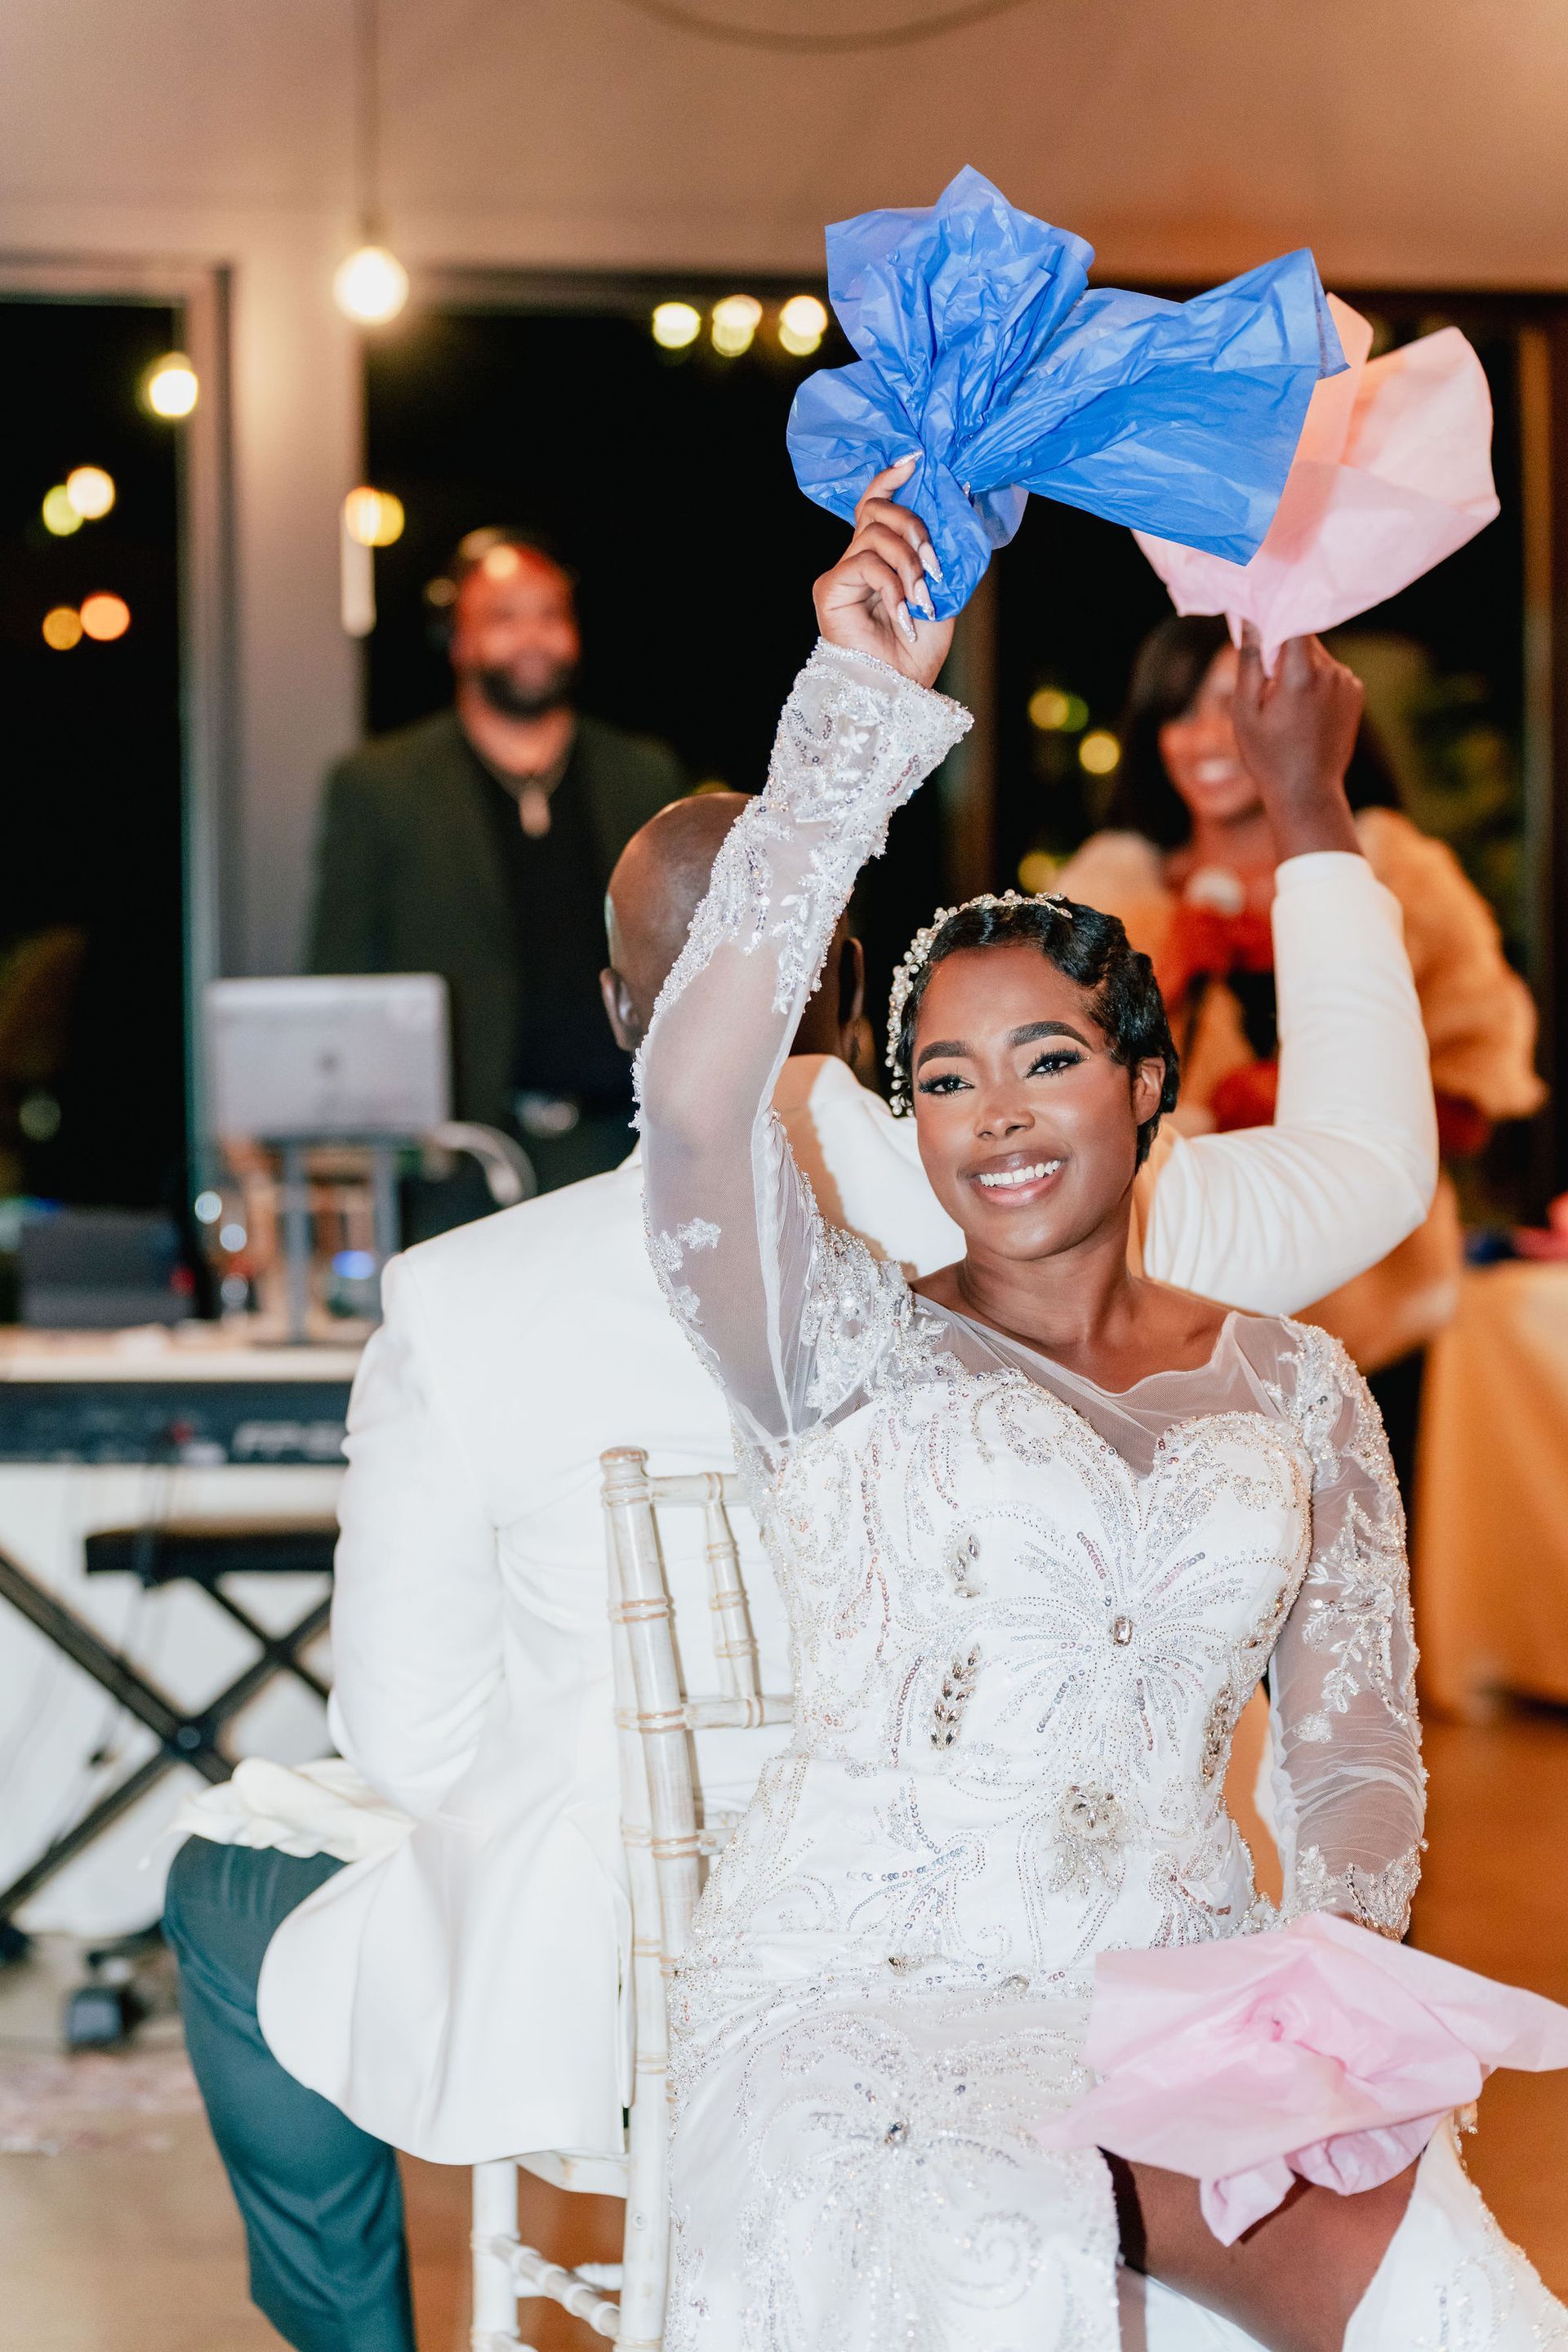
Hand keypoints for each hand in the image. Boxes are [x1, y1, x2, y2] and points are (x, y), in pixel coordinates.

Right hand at [812, 456, 952, 688]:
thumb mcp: (941, 589)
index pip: (875, 503)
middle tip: (934, 564)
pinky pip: (866, 563)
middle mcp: (858, 559)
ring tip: (922, 600)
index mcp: (881, 557)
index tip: (915, 462)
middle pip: (878, 510)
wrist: (900, 689)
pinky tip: (904, 615)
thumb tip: (962, 497)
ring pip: (876, 535)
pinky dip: (892, 586)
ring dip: (909, 564)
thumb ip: (941, 551)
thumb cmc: (919, 649)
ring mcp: (842, 573)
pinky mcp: (830, 589)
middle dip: (914, 527)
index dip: (890, 479)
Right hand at [1232, 626, 1362, 858]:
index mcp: (1301, 673)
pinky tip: (1304, 710)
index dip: (1275, 611)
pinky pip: (1330, 672)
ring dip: (1299, 665)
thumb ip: (1250, 660)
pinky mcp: (1356, 692)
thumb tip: (1251, 618)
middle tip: (1264, 675)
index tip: (1258, 613)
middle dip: (1282, 646)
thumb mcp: (1245, 711)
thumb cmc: (1268, 756)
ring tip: (1284, 702)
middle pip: (1304, 636)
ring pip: (1317, 655)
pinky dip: (1315, 680)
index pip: (1292, 618)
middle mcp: (1331, 671)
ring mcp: (1347, 681)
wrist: (1308, 793)